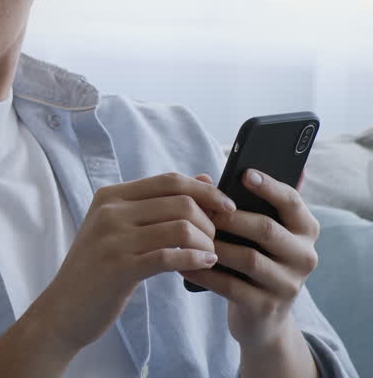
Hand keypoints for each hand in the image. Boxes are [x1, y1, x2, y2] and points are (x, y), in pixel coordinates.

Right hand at [35, 172, 234, 354]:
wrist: (64, 308)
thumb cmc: (98, 267)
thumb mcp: (121, 228)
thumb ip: (159, 203)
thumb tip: (204, 178)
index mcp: (110, 196)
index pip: (169, 180)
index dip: (205, 191)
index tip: (226, 208)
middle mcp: (110, 212)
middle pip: (181, 202)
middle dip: (209, 222)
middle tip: (214, 241)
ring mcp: (113, 239)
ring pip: (181, 228)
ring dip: (205, 243)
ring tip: (208, 255)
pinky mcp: (120, 268)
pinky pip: (171, 257)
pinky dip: (196, 260)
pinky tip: (204, 266)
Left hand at [181, 171, 320, 351]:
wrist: (261, 316)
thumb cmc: (253, 259)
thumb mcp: (254, 234)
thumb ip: (240, 206)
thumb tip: (205, 178)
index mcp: (305, 230)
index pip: (292, 201)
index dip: (269, 186)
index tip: (245, 173)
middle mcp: (305, 256)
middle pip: (266, 229)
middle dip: (230, 217)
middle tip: (200, 210)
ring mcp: (289, 284)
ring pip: (249, 258)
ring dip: (214, 245)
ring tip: (187, 237)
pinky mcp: (267, 307)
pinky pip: (232, 286)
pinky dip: (205, 273)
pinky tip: (184, 265)